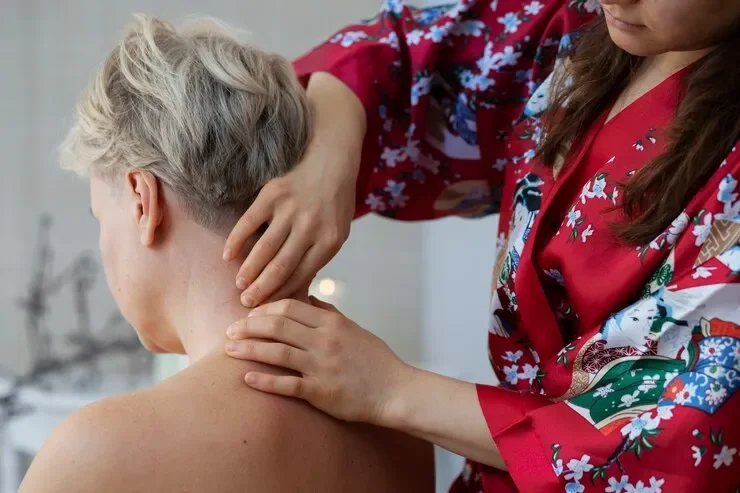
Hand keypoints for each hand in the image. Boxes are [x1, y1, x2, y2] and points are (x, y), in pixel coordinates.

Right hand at [223, 73, 365, 306]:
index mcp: (330, 241)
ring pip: (265, 248)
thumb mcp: (337, 233)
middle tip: (246, 304)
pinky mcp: (273, 194)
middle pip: (281, 266)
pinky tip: (228, 255)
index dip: (282, 294)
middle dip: (262, 289)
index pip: (302, 276)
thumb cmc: (334, 203)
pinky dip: (237, 239)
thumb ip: (318, 257)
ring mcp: (291, 209)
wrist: (332, 160)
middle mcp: (310, 227)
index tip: (268, 309)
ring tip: (239, 285)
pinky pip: (250, 221)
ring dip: (249, 270)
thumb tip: (295, 289)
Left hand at [225, 297, 411, 424]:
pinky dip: (265, 381)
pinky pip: (287, 385)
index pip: (290, 306)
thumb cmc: (376, 360)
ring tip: (228, 349)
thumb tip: (308, 299)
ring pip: (277, 352)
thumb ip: (329, 314)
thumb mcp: (354, 329)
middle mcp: (324, 341)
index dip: (265, 308)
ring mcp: (322, 367)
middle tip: (230, 329)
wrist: (395, 390)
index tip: (250, 314)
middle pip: (278, 326)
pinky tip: (247, 378)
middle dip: (249, 326)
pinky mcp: (321, 392)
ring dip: (249, 349)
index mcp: (332, 323)